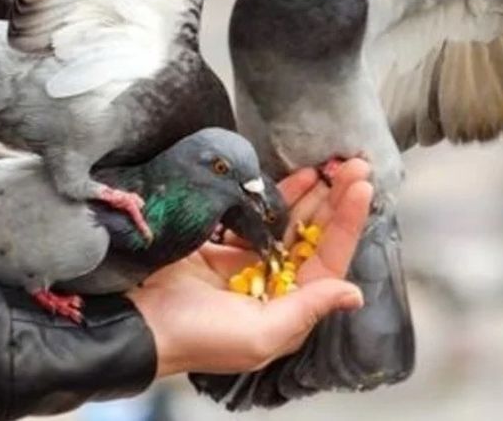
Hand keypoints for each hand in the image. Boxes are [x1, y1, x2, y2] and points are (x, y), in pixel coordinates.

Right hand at [129, 160, 373, 377]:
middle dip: (335, 201)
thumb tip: (353, 294)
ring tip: (330, 164)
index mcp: (288, 308)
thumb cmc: (199, 337)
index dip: (347, 224)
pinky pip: (256, 214)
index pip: (328, 260)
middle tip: (354, 165)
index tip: (363, 189)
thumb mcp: (262, 334)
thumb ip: (308, 309)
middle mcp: (274, 285)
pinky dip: (275, 194)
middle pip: (314, 237)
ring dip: (310, 194)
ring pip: (289, 222)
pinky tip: (294, 175)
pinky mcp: (221, 245)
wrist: (139, 323)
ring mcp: (248, 263)